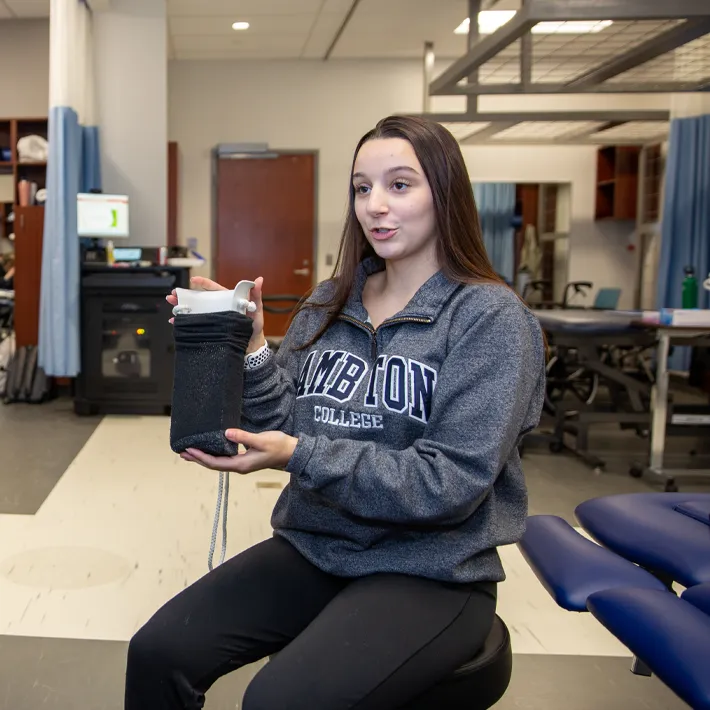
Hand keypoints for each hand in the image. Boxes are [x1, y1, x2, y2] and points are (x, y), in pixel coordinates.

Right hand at [166, 276, 265, 353]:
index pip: (214, 289)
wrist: (252, 347)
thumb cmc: (255, 327)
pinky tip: (176, 323)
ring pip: (194, 310)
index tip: (193, 280)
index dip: (203, 284)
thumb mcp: (257, 310)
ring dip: (182, 308)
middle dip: (185, 295)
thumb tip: (259, 279)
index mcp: (227, 300)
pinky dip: (184, 323)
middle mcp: (218, 308)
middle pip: (199, 299)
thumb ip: (256, 295)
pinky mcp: (210, 329)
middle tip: (174, 294)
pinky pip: (195, 325)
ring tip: (172, 306)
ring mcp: (213, 319)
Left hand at [180, 429, 297, 473]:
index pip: (216, 463)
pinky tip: (211, 449)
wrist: (292, 453)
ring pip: (218, 462)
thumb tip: (226, 433)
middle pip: (214, 465)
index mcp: (241, 464)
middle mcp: (240, 467)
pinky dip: (214, 454)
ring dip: (204, 457)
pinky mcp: (245, 459)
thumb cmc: (279, 446)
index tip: (189, 450)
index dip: (201, 457)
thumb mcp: (261, 440)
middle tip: (183, 452)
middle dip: (198, 459)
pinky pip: (225, 458)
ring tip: (191, 452)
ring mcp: (242, 464)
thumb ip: (243, 437)